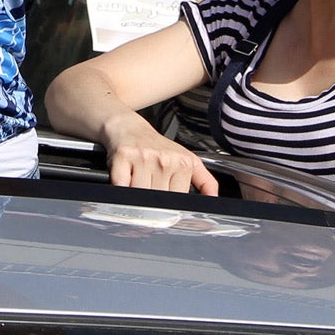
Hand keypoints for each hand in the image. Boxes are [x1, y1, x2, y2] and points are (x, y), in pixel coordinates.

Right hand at [102, 113, 216, 194]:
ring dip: (135, 194)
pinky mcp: (123, 157)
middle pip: (158, 199)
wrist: (129, 129)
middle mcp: (165, 160)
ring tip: (137, 181)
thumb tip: (214, 199)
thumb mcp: (187, 160)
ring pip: (139, 194)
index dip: (169, 206)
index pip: (177, 199)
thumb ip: (205, 181)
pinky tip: (124, 180)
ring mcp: (143, 158)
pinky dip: (120, 188)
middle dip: (151, 201)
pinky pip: (121, 186)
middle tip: (148, 189)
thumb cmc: (157, 147)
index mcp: (183, 164)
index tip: (163, 203)